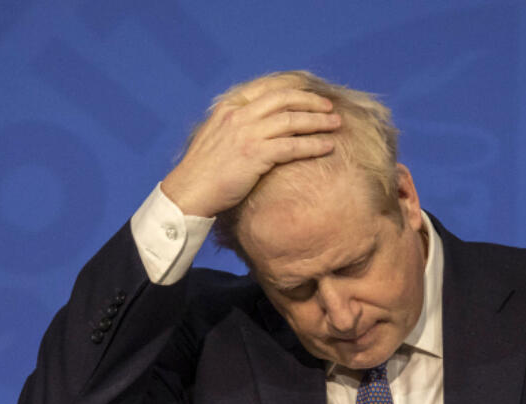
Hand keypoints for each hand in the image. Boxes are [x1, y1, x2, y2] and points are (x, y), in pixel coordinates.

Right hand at [161, 76, 340, 216]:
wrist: (189, 192)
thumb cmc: (204, 172)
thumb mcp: (216, 137)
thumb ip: (236, 126)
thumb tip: (259, 125)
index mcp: (229, 108)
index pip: (267, 89)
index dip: (294, 90)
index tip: (310, 95)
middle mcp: (239, 116)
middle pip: (284, 99)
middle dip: (310, 101)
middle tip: (329, 108)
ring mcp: (247, 134)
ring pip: (292, 120)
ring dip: (318, 121)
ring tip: (336, 124)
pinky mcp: (255, 155)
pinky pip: (292, 146)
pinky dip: (313, 145)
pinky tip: (328, 146)